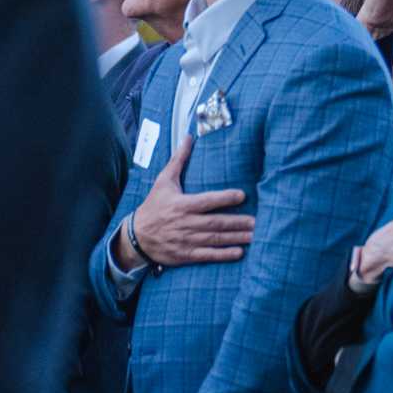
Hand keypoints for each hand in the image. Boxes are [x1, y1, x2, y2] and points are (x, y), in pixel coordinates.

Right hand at [129, 136, 253, 267]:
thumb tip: (188, 137)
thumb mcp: (163, 182)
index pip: (206, 201)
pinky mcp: (186, 254)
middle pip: (215, 223)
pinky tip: (239, 252)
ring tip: (255, 235)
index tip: (242, 195)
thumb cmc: (153, 206)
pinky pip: (207, 255)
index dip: (224, 198)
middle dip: (237, 222)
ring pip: (214, 239)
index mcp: (182, 205)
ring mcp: (186, 240)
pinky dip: (223, 254)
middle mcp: (185, 223)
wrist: (135, 236)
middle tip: (257, 221)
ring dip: (236, 238)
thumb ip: (178, 160)